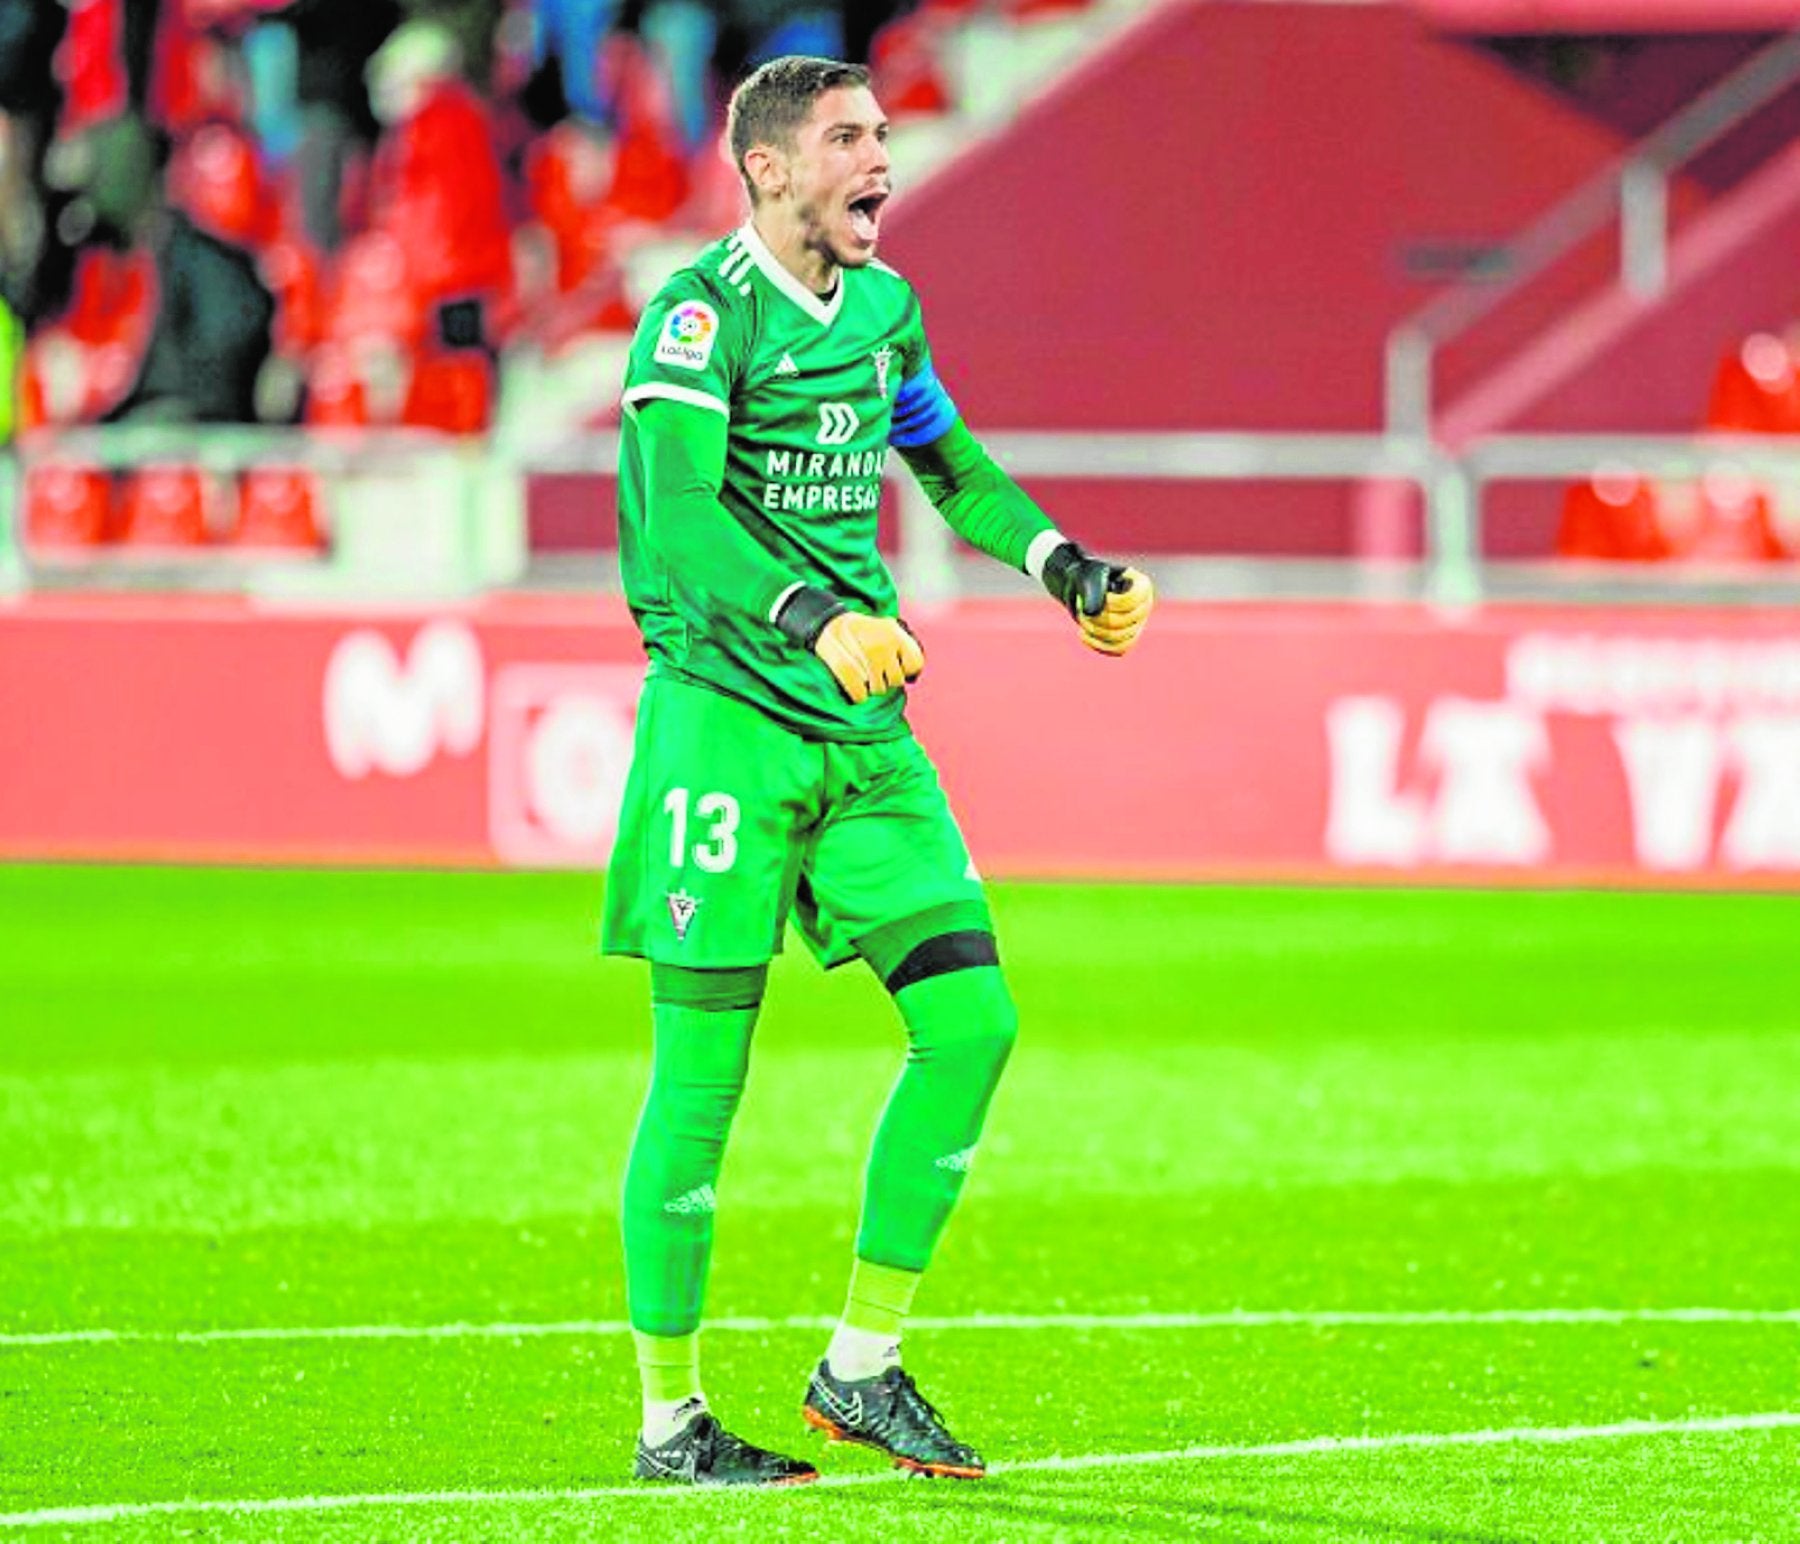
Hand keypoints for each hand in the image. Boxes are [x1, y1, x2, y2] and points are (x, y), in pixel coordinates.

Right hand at [814, 613, 925, 702]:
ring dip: (872, 688)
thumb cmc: (861, 629)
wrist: (827, 623)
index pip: (915, 664)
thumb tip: (913, 675)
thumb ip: (903, 644)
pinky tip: (855, 685)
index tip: (897, 666)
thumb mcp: (887, 626)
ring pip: (879, 690)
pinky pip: (861, 697)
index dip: (906, 669)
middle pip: (896, 681)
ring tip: (864, 675)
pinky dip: (858, 695)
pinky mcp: (846, 670)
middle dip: (887, 679)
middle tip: (876, 671)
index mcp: (895, 634)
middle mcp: (883, 646)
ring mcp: (865, 659)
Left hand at [1041, 542, 1154, 656]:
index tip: (1099, 594)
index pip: (1131, 602)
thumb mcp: (1088, 578)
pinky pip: (1118, 650)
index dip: (1111, 602)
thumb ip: (1093, 591)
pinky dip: (1098, 645)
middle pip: (1125, 623)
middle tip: (1082, 608)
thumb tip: (1092, 612)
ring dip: (1095, 631)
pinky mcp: (1127, 639)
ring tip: (1082, 619)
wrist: (1082, 588)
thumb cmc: (1088, 578)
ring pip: (1120, 639)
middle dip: (1098, 618)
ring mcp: (1137, 624)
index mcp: (1142, 586)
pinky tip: (1083, 634)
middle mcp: (1144, 606)